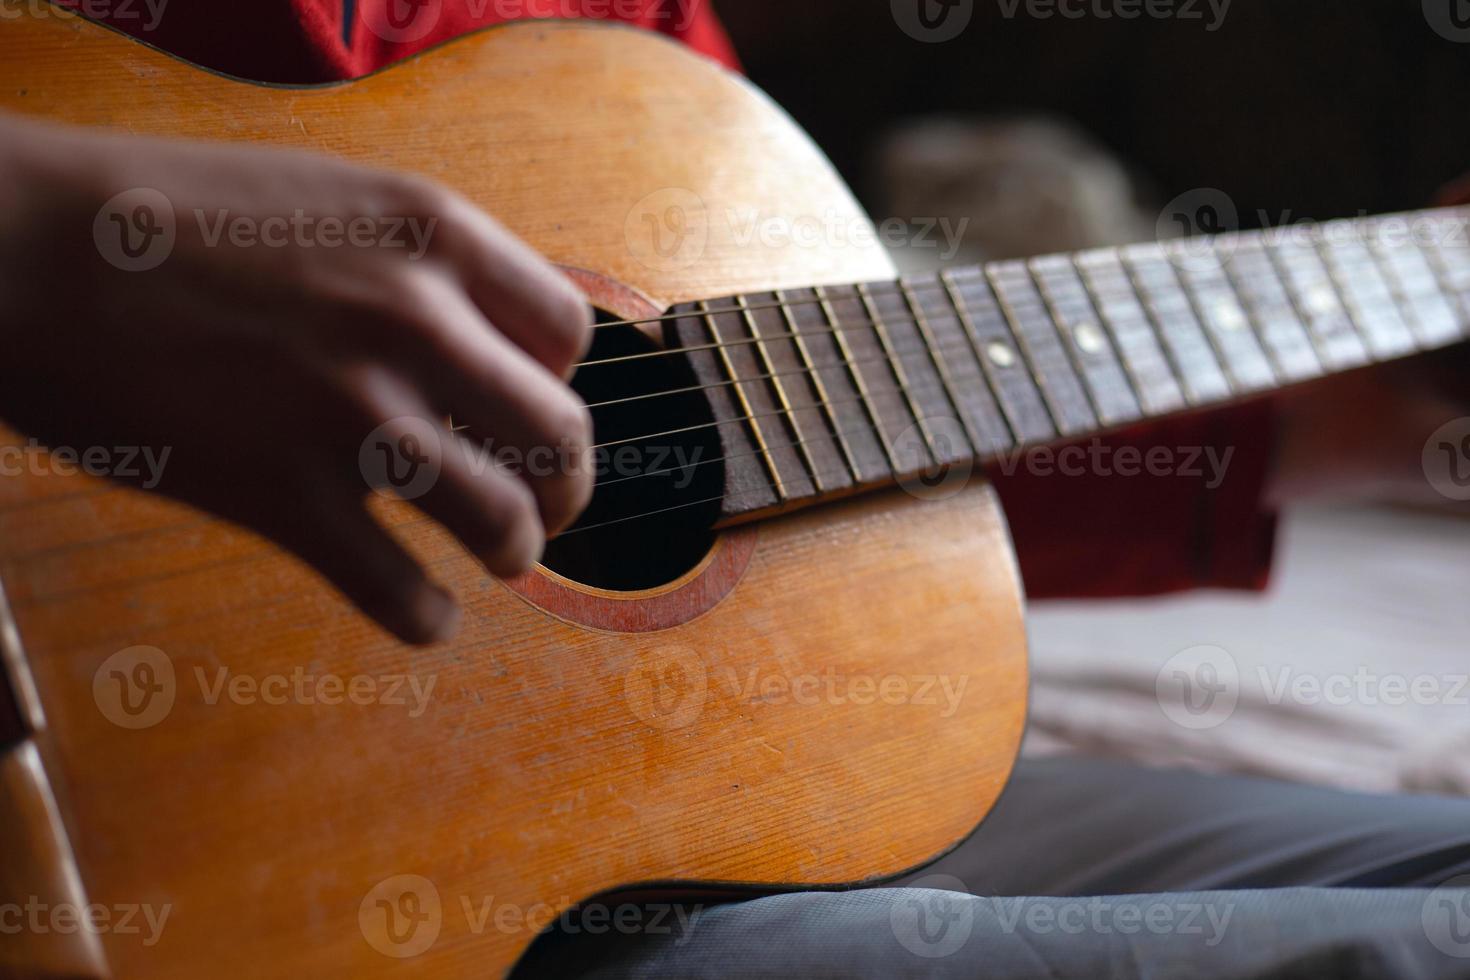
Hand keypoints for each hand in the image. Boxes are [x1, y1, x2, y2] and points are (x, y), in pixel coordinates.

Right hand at [0, 114, 593, 643]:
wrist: (26, 244)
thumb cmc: (168, 214)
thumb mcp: (331, 197)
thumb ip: (420, 264)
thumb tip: (486, 345)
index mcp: (433, 234)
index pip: (567, 334)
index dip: (556, 381)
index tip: (524, 406)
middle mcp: (416, 321)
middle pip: (561, 438)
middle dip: (566, 488)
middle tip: (545, 507)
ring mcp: (353, 413)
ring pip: (504, 525)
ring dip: (512, 552)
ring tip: (494, 554)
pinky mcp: (284, 496)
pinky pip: (402, 596)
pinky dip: (426, 617)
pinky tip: (420, 610)